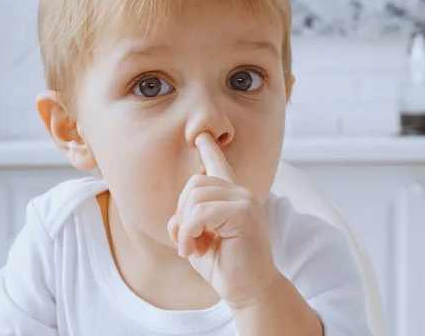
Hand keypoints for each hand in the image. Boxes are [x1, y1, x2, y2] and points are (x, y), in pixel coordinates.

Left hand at [167, 132, 278, 308]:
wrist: (249, 291)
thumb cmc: (225, 267)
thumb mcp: (198, 240)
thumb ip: (187, 221)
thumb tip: (176, 217)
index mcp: (231, 198)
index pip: (219, 166)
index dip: (209, 149)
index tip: (201, 135)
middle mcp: (240, 193)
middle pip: (195, 183)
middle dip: (182, 214)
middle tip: (188, 242)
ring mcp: (244, 201)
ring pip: (195, 196)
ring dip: (184, 227)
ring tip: (192, 248)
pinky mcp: (244, 214)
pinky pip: (201, 212)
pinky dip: (189, 232)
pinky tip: (194, 250)